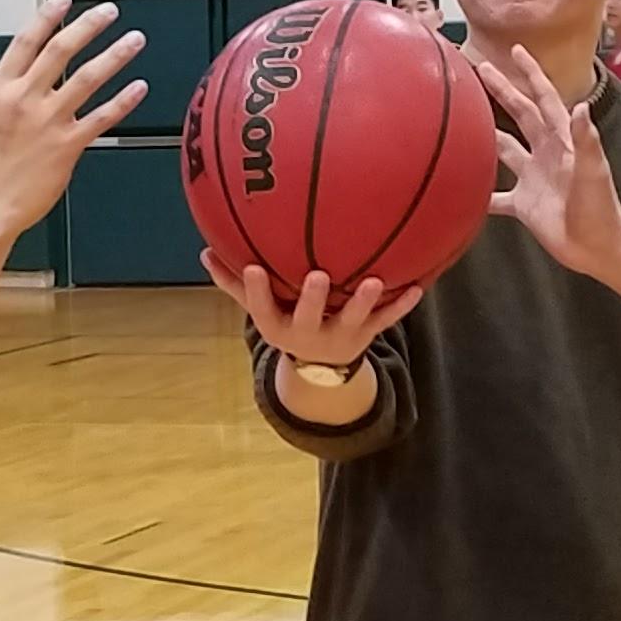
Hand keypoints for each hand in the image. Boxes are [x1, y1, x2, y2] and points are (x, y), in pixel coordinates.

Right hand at [0, 0, 147, 238]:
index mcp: (0, 90)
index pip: (26, 42)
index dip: (47, 17)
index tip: (64, 0)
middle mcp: (25, 100)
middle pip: (60, 52)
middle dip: (87, 27)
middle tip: (108, 11)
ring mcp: (49, 122)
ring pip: (86, 79)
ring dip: (113, 56)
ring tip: (133, 40)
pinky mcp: (68, 145)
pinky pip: (101, 118)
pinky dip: (122, 101)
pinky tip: (138, 87)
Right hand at [208, 260, 420, 369]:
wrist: (321, 367)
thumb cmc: (286, 320)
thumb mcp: (261, 309)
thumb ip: (234, 283)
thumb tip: (204, 253)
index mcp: (278, 325)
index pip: (261, 309)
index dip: (255, 291)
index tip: (252, 268)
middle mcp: (307, 334)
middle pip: (308, 318)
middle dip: (312, 299)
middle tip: (318, 276)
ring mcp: (339, 337)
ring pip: (352, 321)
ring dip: (363, 302)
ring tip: (374, 282)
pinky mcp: (365, 335)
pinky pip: (385, 322)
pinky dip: (401, 306)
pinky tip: (417, 287)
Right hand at [472, 47, 620, 273]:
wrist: (598, 247)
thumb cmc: (600, 208)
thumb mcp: (593, 170)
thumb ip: (586, 139)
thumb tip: (580, 106)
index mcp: (562, 140)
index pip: (545, 98)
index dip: (531, 73)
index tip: (516, 50)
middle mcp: (545, 153)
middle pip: (520, 114)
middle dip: (501, 91)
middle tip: (480, 69)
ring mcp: (533, 178)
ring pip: (504, 148)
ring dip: (485, 134)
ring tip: (462, 118)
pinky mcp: (524, 204)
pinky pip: (495, 195)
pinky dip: (478, 191)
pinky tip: (458, 187)